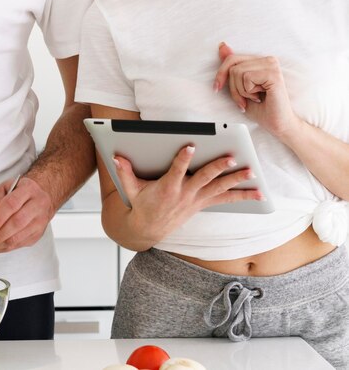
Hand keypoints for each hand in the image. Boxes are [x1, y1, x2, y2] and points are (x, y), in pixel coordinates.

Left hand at [0, 176, 53, 253]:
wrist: (41, 196)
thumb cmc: (20, 191)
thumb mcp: (4, 188)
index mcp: (29, 189)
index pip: (11, 205)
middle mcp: (38, 205)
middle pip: (16, 223)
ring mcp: (40, 221)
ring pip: (18, 238)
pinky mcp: (38, 234)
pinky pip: (18, 245)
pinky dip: (3, 248)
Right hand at [114, 145, 262, 243]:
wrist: (148, 229)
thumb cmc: (140, 205)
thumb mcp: (130, 189)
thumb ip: (124, 172)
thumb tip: (116, 157)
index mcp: (167, 188)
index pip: (177, 170)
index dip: (184, 158)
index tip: (191, 145)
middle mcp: (185, 194)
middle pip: (205, 178)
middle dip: (219, 168)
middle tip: (232, 157)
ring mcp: (196, 200)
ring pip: (220, 189)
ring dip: (237, 181)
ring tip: (252, 172)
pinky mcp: (202, 204)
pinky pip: (225, 199)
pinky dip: (242, 196)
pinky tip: (259, 193)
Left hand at [214, 42, 298, 136]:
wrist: (277, 124)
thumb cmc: (261, 108)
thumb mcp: (239, 86)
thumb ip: (232, 66)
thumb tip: (222, 46)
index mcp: (259, 61)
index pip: (231, 58)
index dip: (221, 74)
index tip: (217, 88)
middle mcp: (267, 60)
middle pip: (232, 65)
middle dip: (232, 87)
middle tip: (243, 100)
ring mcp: (271, 65)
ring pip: (237, 72)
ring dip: (241, 91)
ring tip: (254, 98)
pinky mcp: (274, 74)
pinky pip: (246, 77)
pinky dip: (248, 91)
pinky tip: (260, 96)